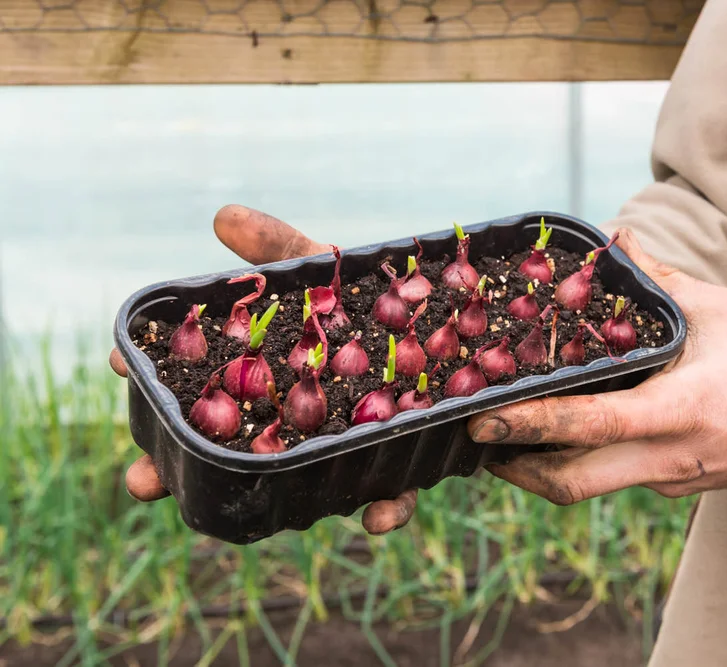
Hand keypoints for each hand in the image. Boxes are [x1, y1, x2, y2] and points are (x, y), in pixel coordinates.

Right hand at [110, 205, 417, 534]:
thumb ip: (283, 252)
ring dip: (263, 505)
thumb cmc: (378, 307)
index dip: (158, 382)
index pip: (201, 382)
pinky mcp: (402, 463)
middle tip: (140, 480)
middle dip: (178, 469)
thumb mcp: (334, 277)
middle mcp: (298, 420)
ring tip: (249, 517)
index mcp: (272, 375)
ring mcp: (345, 448)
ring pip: (297, 486)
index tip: (118, 367)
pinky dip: (385, 509)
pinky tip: (378, 515)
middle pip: (228, 449)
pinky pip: (392, 494)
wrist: (458, 336)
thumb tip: (222, 216)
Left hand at [465, 227, 726, 503]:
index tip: (483, 420)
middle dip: (514, 467)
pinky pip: (609, 481)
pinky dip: (574, 463)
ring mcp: (665, 480)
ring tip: (501, 441)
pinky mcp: (668, 488)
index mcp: (676, 411)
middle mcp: (664, 457)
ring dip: (536, 469)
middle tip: (474, 439)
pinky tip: (557, 437)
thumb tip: (618, 236)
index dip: (530, 425)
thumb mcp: (718, 310)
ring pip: (583, 489)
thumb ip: (661, 277)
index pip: (590, 424)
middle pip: (569, 484)